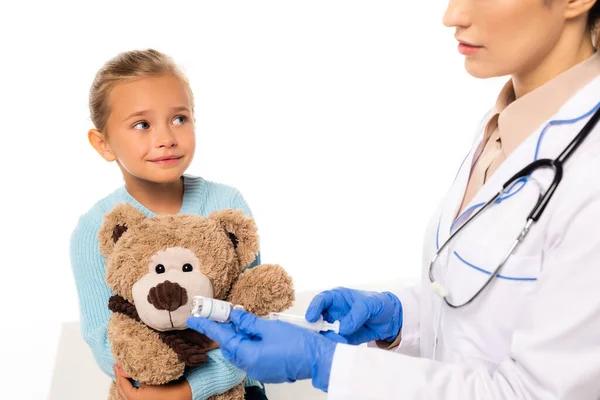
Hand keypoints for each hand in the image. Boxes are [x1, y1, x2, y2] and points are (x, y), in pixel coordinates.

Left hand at [113, 365, 191, 399]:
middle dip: (119, 378)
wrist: (182, 395)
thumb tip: (122, 367)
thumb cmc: (169, 388)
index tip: (118, 363)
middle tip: (118, 366)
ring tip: (124, 372)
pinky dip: (128, 387)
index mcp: (134, 399)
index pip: (122, 384)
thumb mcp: (150, 377)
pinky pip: (130, 395)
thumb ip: (134, 373)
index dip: (119, 373)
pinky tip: (130, 380)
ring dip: (123, 383)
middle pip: (121, 390)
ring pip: (125, 394)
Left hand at [186, 310, 344, 391]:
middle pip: (230, 345)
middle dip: (226, 330)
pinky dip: (251, 343)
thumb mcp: (270, 327)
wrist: (318, 359)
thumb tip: (234, 316)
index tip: (192, 320)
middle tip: (224, 314)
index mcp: (247, 354)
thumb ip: (249, 322)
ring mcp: (259, 369)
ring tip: (246, 321)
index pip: (221, 336)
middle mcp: (249, 365)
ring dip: (241, 336)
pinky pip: (253, 355)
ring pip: (242, 350)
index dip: (206, 326)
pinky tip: (259, 333)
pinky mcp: (268, 369)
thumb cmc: (297, 344)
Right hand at [305, 287, 402, 344]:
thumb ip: (356, 314)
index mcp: (337, 297)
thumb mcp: (370, 305)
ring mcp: (337, 325)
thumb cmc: (378, 304)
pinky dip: (337, 345)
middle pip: (318, 319)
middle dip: (317, 328)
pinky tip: (343, 345)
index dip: (314, 308)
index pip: (321, 300)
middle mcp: (333, 311)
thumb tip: (343, 328)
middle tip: (321, 335)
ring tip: (339, 340)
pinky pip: (336, 342)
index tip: (311, 318)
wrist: (390, 319)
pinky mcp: (343, 337)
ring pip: (325, 333)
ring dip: (328, 339)